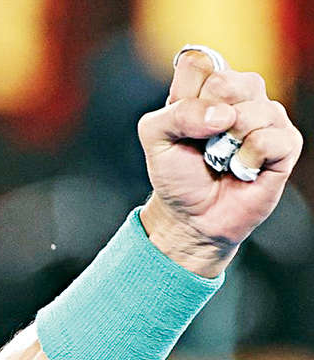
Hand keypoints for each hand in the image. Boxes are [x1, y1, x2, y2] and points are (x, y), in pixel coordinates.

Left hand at [137, 49, 303, 276]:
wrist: (191, 216)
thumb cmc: (176, 173)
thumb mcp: (155, 138)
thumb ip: (174, 114)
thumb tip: (221, 115)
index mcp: (209, 85)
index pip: (199, 61)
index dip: (185, 94)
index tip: (181, 122)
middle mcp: (242, 95)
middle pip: (227, 81)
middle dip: (203, 119)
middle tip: (202, 143)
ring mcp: (268, 116)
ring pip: (249, 111)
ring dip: (225, 144)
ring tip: (221, 159)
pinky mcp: (286, 143)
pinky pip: (267, 139)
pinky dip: (245, 160)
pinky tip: (241, 169)